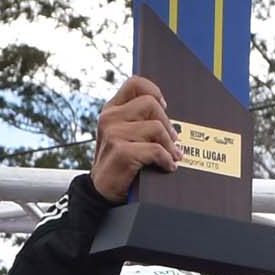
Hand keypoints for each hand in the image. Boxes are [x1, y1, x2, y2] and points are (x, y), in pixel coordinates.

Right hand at [90, 74, 174, 201]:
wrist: (101, 192)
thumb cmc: (118, 163)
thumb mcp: (122, 135)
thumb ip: (136, 120)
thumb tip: (166, 113)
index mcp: (111, 110)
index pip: (135, 83)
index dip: (154, 91)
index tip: (164, 106)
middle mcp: (110, 118)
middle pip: (150, 103)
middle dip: (167, 123)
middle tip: (174, 139)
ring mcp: (114, 134)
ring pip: (156, 128)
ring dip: (170, 145)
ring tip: (174, 155)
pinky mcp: (121, 152)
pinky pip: (156, 150)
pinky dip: (167, 160)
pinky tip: (168, 166)